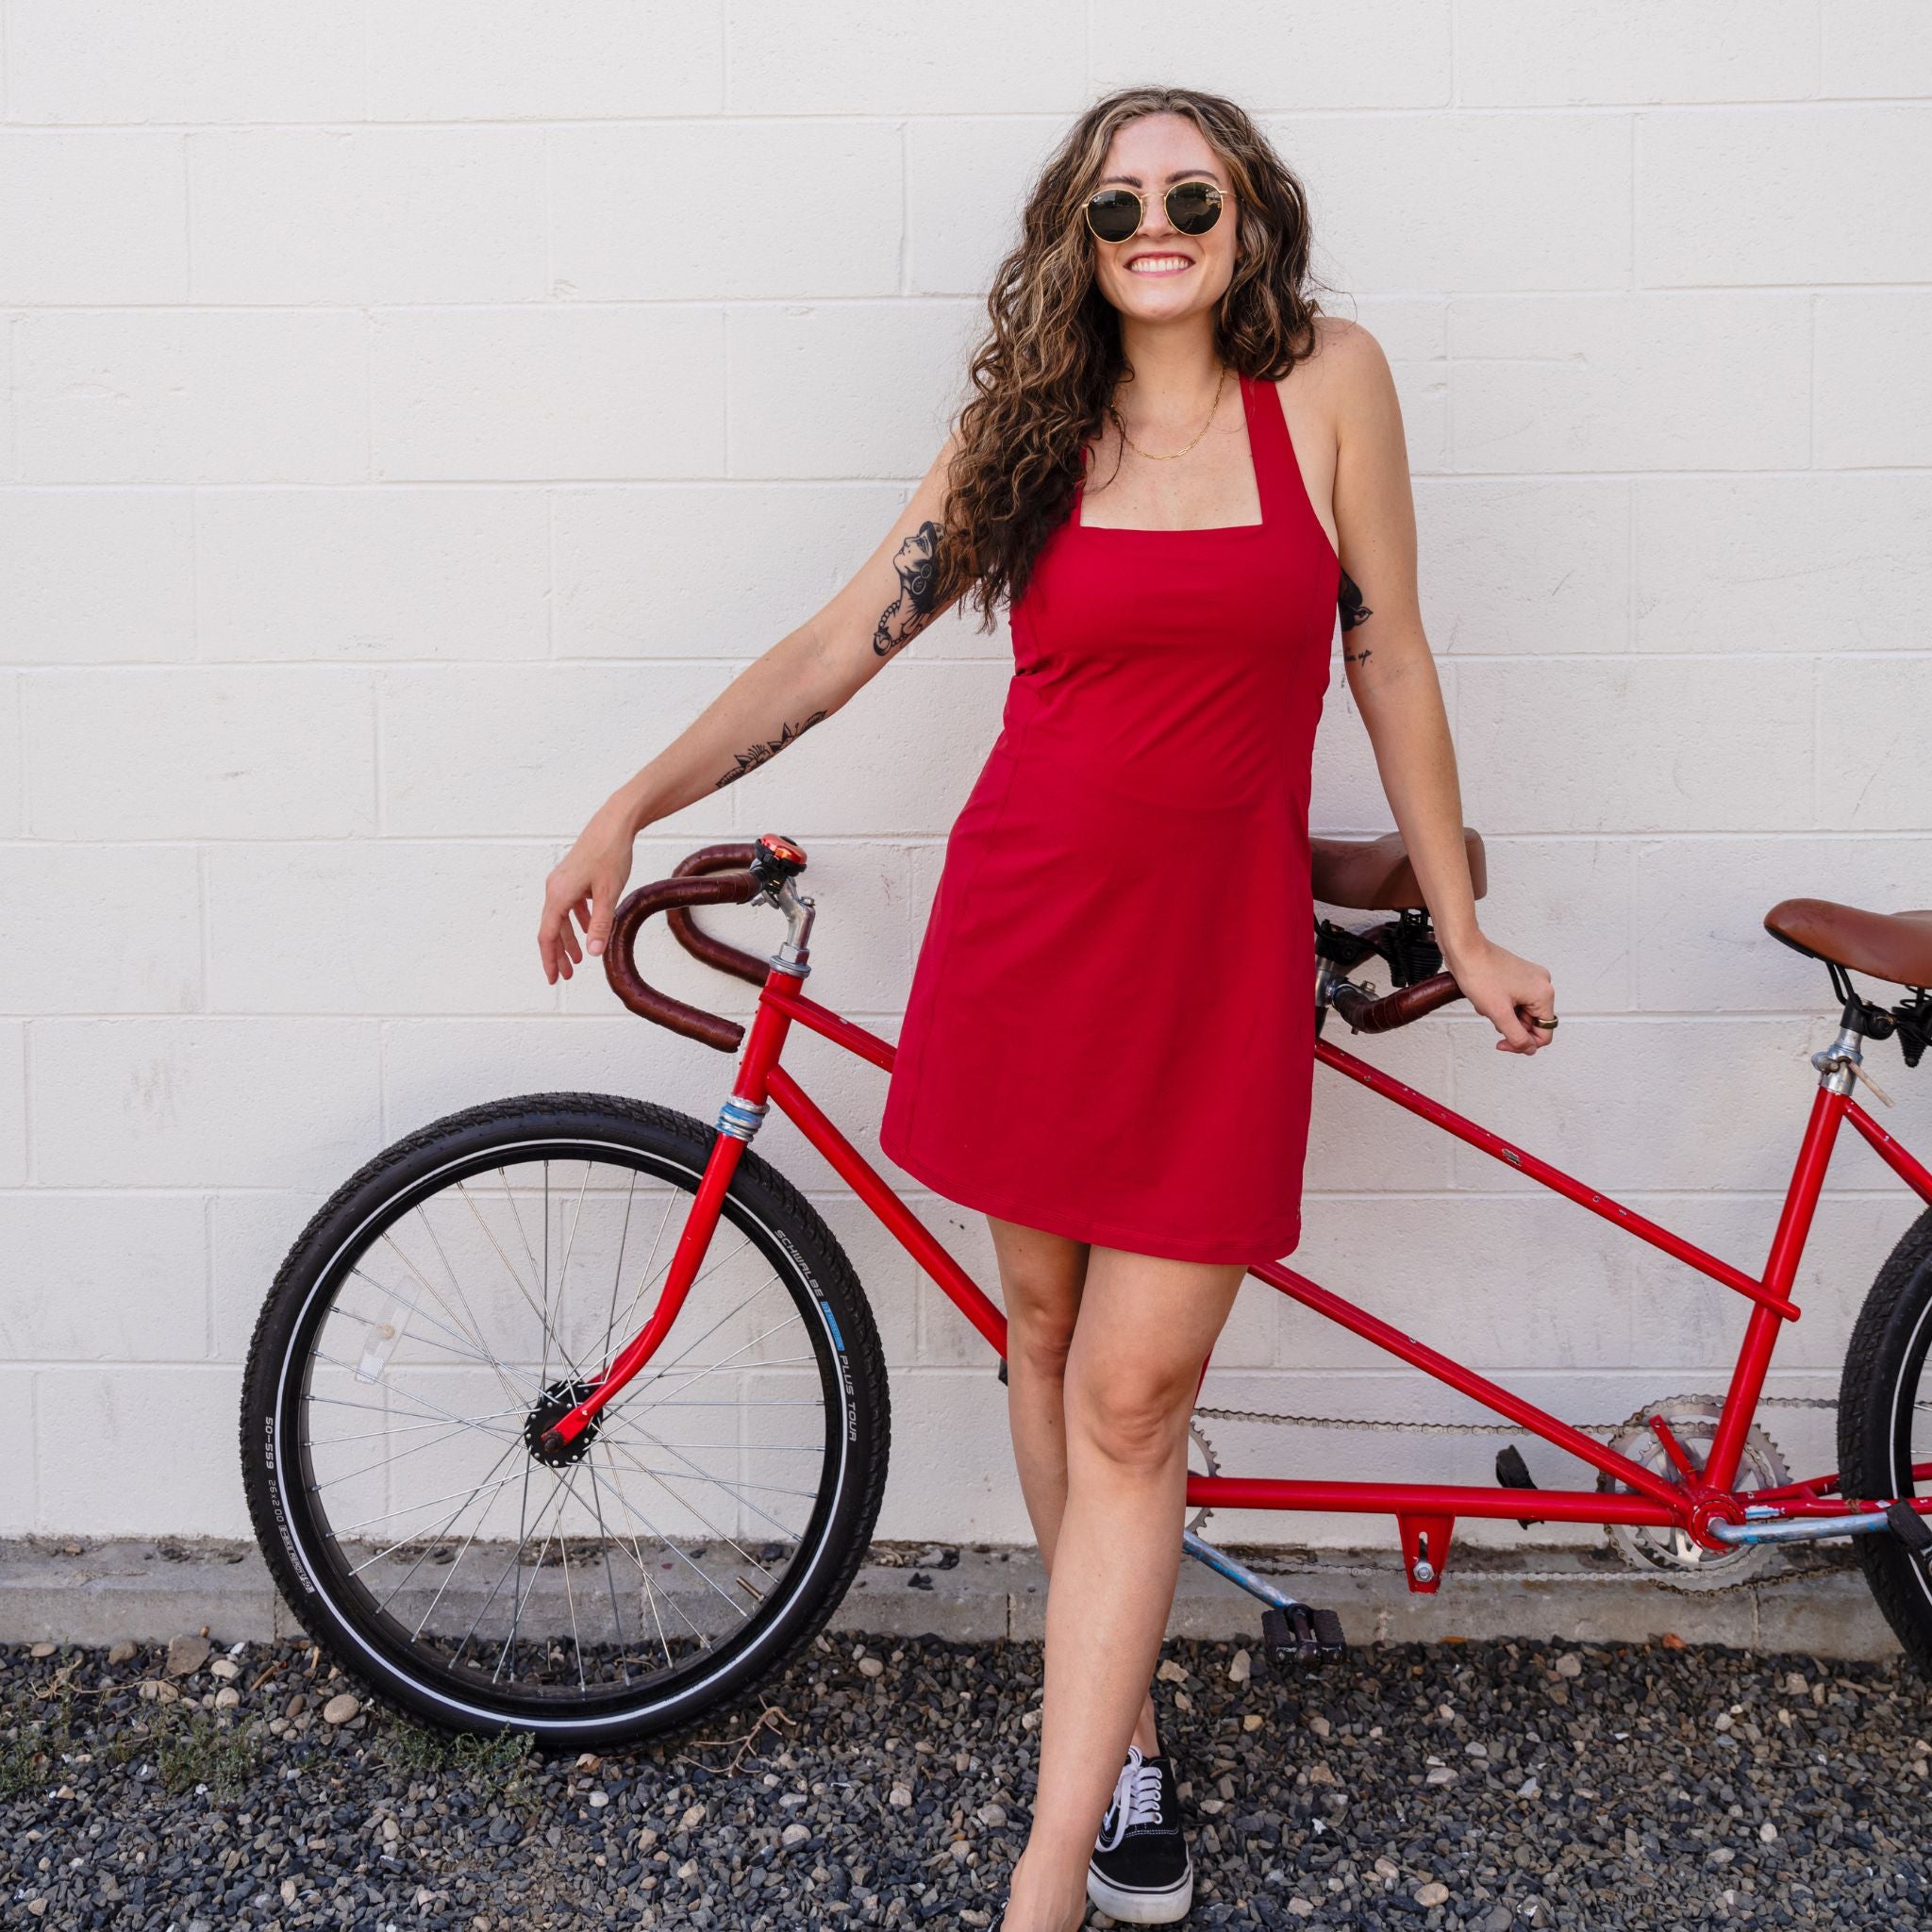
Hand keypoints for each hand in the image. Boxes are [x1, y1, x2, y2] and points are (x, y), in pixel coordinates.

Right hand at [538, 793, 639, 984]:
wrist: (613, 824)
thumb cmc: (610, 855)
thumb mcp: (608, 893)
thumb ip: (600, 924)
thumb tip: (592, 952)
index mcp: (558, 895)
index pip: (547, 935)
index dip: (550, 959)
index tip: (554, 978)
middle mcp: (555, 889)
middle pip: (551, 929)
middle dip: (559, 954)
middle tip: (567, 976)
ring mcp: (562, 882)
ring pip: (561, 918)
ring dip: (569, 939)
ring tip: (579, 959)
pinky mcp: (572, 877)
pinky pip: (570, 905)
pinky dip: (577, 921)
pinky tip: (589, 929)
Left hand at [1440, 930, 1556, 1054]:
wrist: (1464, 949)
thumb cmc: (1480, 974)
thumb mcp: (1499, 1013)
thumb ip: (1517, 1036)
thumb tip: (1529, 1049)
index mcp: (1544, 994)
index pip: (1544, 1034)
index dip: (1524, 1044)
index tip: (1503, 1043)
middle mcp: (1542, 984)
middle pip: (1532, 1023)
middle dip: (1509, 1024)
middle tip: (1492, 1016)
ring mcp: (1530, 978)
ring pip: (1520, 1012)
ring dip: (1502, 1014)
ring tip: (1487, 1003)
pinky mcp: (1518, 975)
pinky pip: (1513, 1000)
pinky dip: (1500, 1004)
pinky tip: (1486, 997)